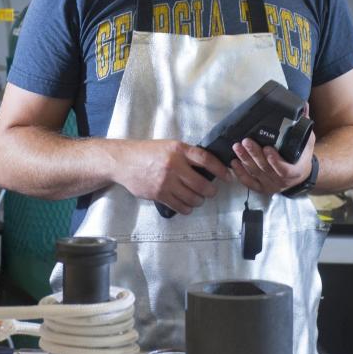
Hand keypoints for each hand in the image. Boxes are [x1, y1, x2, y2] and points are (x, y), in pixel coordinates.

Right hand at [112, 139, 232, 214]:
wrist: (124, 161)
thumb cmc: (148, 152)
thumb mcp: (169, 146)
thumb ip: (186, 154)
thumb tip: (207, 167)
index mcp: (179, 150)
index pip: (206, 160)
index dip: (220, 169)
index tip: (228, 176)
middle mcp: (174, 165)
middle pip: (202, 184)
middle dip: (211, 191)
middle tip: (211, 192)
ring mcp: (166, 181)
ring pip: (192, 198)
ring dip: (199, 200)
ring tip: (198, 198)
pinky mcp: (159, 194)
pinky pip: (180, 206)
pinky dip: (187, 208)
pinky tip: (187, 205)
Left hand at [230, 133, 315, 195]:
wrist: (300, 174)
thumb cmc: (302, 156)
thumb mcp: (307, 141)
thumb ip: (304, 125)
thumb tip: (303, 106)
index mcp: (295, 171)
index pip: (285, 169)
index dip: (275, 161)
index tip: (267, 148)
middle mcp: (282, 181)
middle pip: (265, 169)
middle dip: (254, 154)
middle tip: (246, 141)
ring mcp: (271, 185)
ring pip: (255, 173)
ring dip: (245, 160)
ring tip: (237, 147)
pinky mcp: (261, 188)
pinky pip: (249, 183)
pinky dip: (240, 173)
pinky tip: (234, 162)